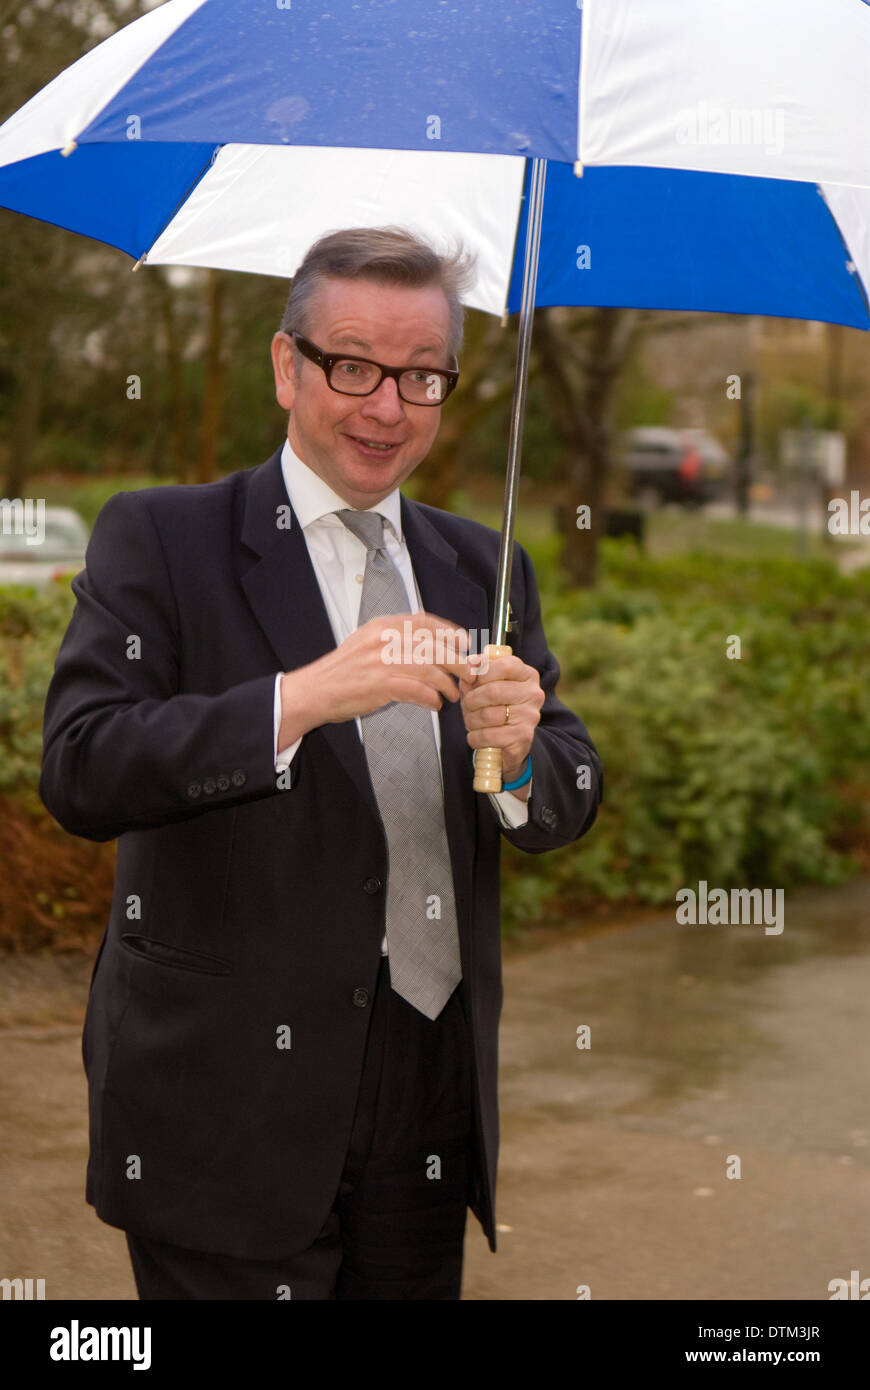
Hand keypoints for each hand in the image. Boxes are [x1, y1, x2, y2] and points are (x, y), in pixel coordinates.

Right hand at [290, 611, 471, 727]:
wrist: (315, 690)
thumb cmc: (343, 670)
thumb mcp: (367, 639)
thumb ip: (394, 634)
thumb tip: (425, 631)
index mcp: (382, 626)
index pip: (425, 622)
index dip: (450, 632)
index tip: (464, 643)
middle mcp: (384, 640)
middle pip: (434, 647)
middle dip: (458, 662)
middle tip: (469, 674)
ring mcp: (382, 662)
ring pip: (430, 669)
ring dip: (447, 684)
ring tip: (453, 694)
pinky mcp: (380, 685)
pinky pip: (417, 689)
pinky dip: (431, 697)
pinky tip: (435, 703)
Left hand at [458, 652, 543, 781]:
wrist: (510, 743)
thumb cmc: (495, 708)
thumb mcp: (484, 687)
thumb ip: (474, 675)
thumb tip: (468, 671)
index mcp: (527, 675)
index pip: (504, 666)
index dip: (481, 673)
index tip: (469, 681)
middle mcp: (533, 694)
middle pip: (492, 691)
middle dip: (471, 700)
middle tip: (467, 707)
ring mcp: (530, 716)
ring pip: (488, 715)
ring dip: (471, 720)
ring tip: (471, 722)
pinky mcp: (523, 737)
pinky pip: (488, 736)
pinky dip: (475, 738)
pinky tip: (475, 737)